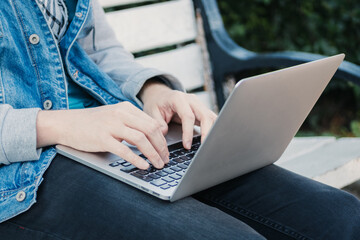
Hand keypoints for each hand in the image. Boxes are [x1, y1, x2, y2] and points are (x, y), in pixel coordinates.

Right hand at [36, 102, 168, 168]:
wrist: (67, 123)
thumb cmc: (92, 123)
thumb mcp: (114, 117)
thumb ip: (132, 123)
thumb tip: (153, 135)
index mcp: (126, 108)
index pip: (152, 123)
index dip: (163, 138)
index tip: (166, 150)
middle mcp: (121, 114)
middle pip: (150, 130)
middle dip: (161, 147)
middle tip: (166, 159)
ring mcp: (111, 126)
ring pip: (141, 139)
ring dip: (153, 154)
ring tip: (158, 164)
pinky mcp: (102, 138)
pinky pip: (124, 150)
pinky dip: (137, 159)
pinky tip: (143, 166)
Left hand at [139, 81, 217, 148]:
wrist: (161, 96)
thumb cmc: (157, 104)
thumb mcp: (152, 112)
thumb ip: (158, 123)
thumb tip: (165, 135)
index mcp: (178, 98)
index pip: (188, 116)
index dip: (188, 132)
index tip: (186, 145)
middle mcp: (191, 100)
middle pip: (205, 115)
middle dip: (206, 132)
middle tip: (204, 146)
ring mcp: (198, 104)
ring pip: (211, 117)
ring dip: (212, 131)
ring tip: (209, 145)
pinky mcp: (202, 110)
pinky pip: (211, 119)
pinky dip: (213, 129)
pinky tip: (211, 140)